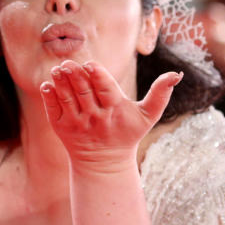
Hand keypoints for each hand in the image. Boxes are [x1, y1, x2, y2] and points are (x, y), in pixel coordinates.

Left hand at [40, 60, 181, 171]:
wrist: (104, 162)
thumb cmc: (127, 133)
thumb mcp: (147, 116)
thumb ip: (160, 95)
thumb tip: (177, 74)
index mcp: (114, 110)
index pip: (106, 90)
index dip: (98, 76)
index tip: (90, 64)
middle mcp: (94, 117)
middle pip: (84, 92)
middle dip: (75, 76)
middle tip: (68, 62)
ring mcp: (76, 123)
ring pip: (67, 99)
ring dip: (61, 83)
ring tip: (58, 69)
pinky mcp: (61, 127)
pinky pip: (54, 110)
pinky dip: (50, 98)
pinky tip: (47, 85)